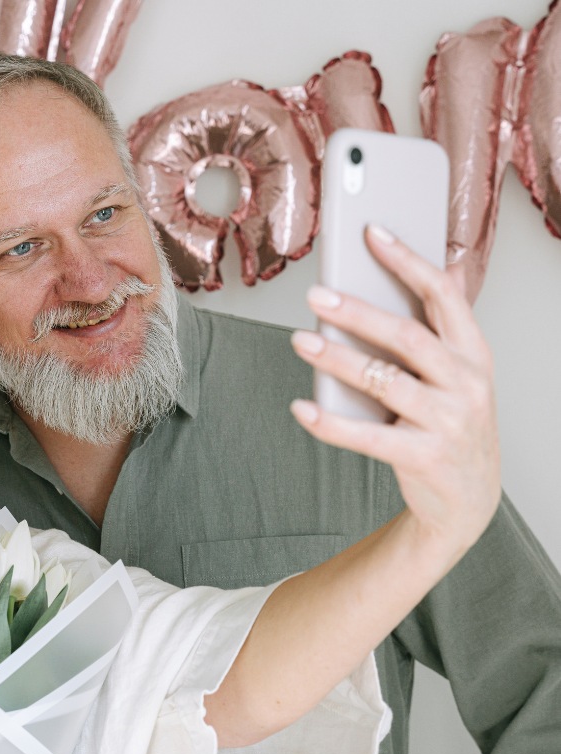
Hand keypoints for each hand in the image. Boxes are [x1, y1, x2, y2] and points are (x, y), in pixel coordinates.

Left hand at [289, 224, 500, 553]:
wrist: (470, 498)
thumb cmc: (451, 424)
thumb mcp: (457, 375)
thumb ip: (435, 333)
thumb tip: (415, 276)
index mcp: (475, 353)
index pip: (443, 295)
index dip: (406, 260)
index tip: (371, 232)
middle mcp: (467, 383)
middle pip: (407, 335)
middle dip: (359, 311)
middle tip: (318, 294)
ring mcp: (448, 421)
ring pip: (384, 381)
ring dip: (338, 358)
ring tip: (301, 340)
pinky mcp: (423, 457)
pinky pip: (367, 436)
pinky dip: (329, 423)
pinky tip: (301, 407)